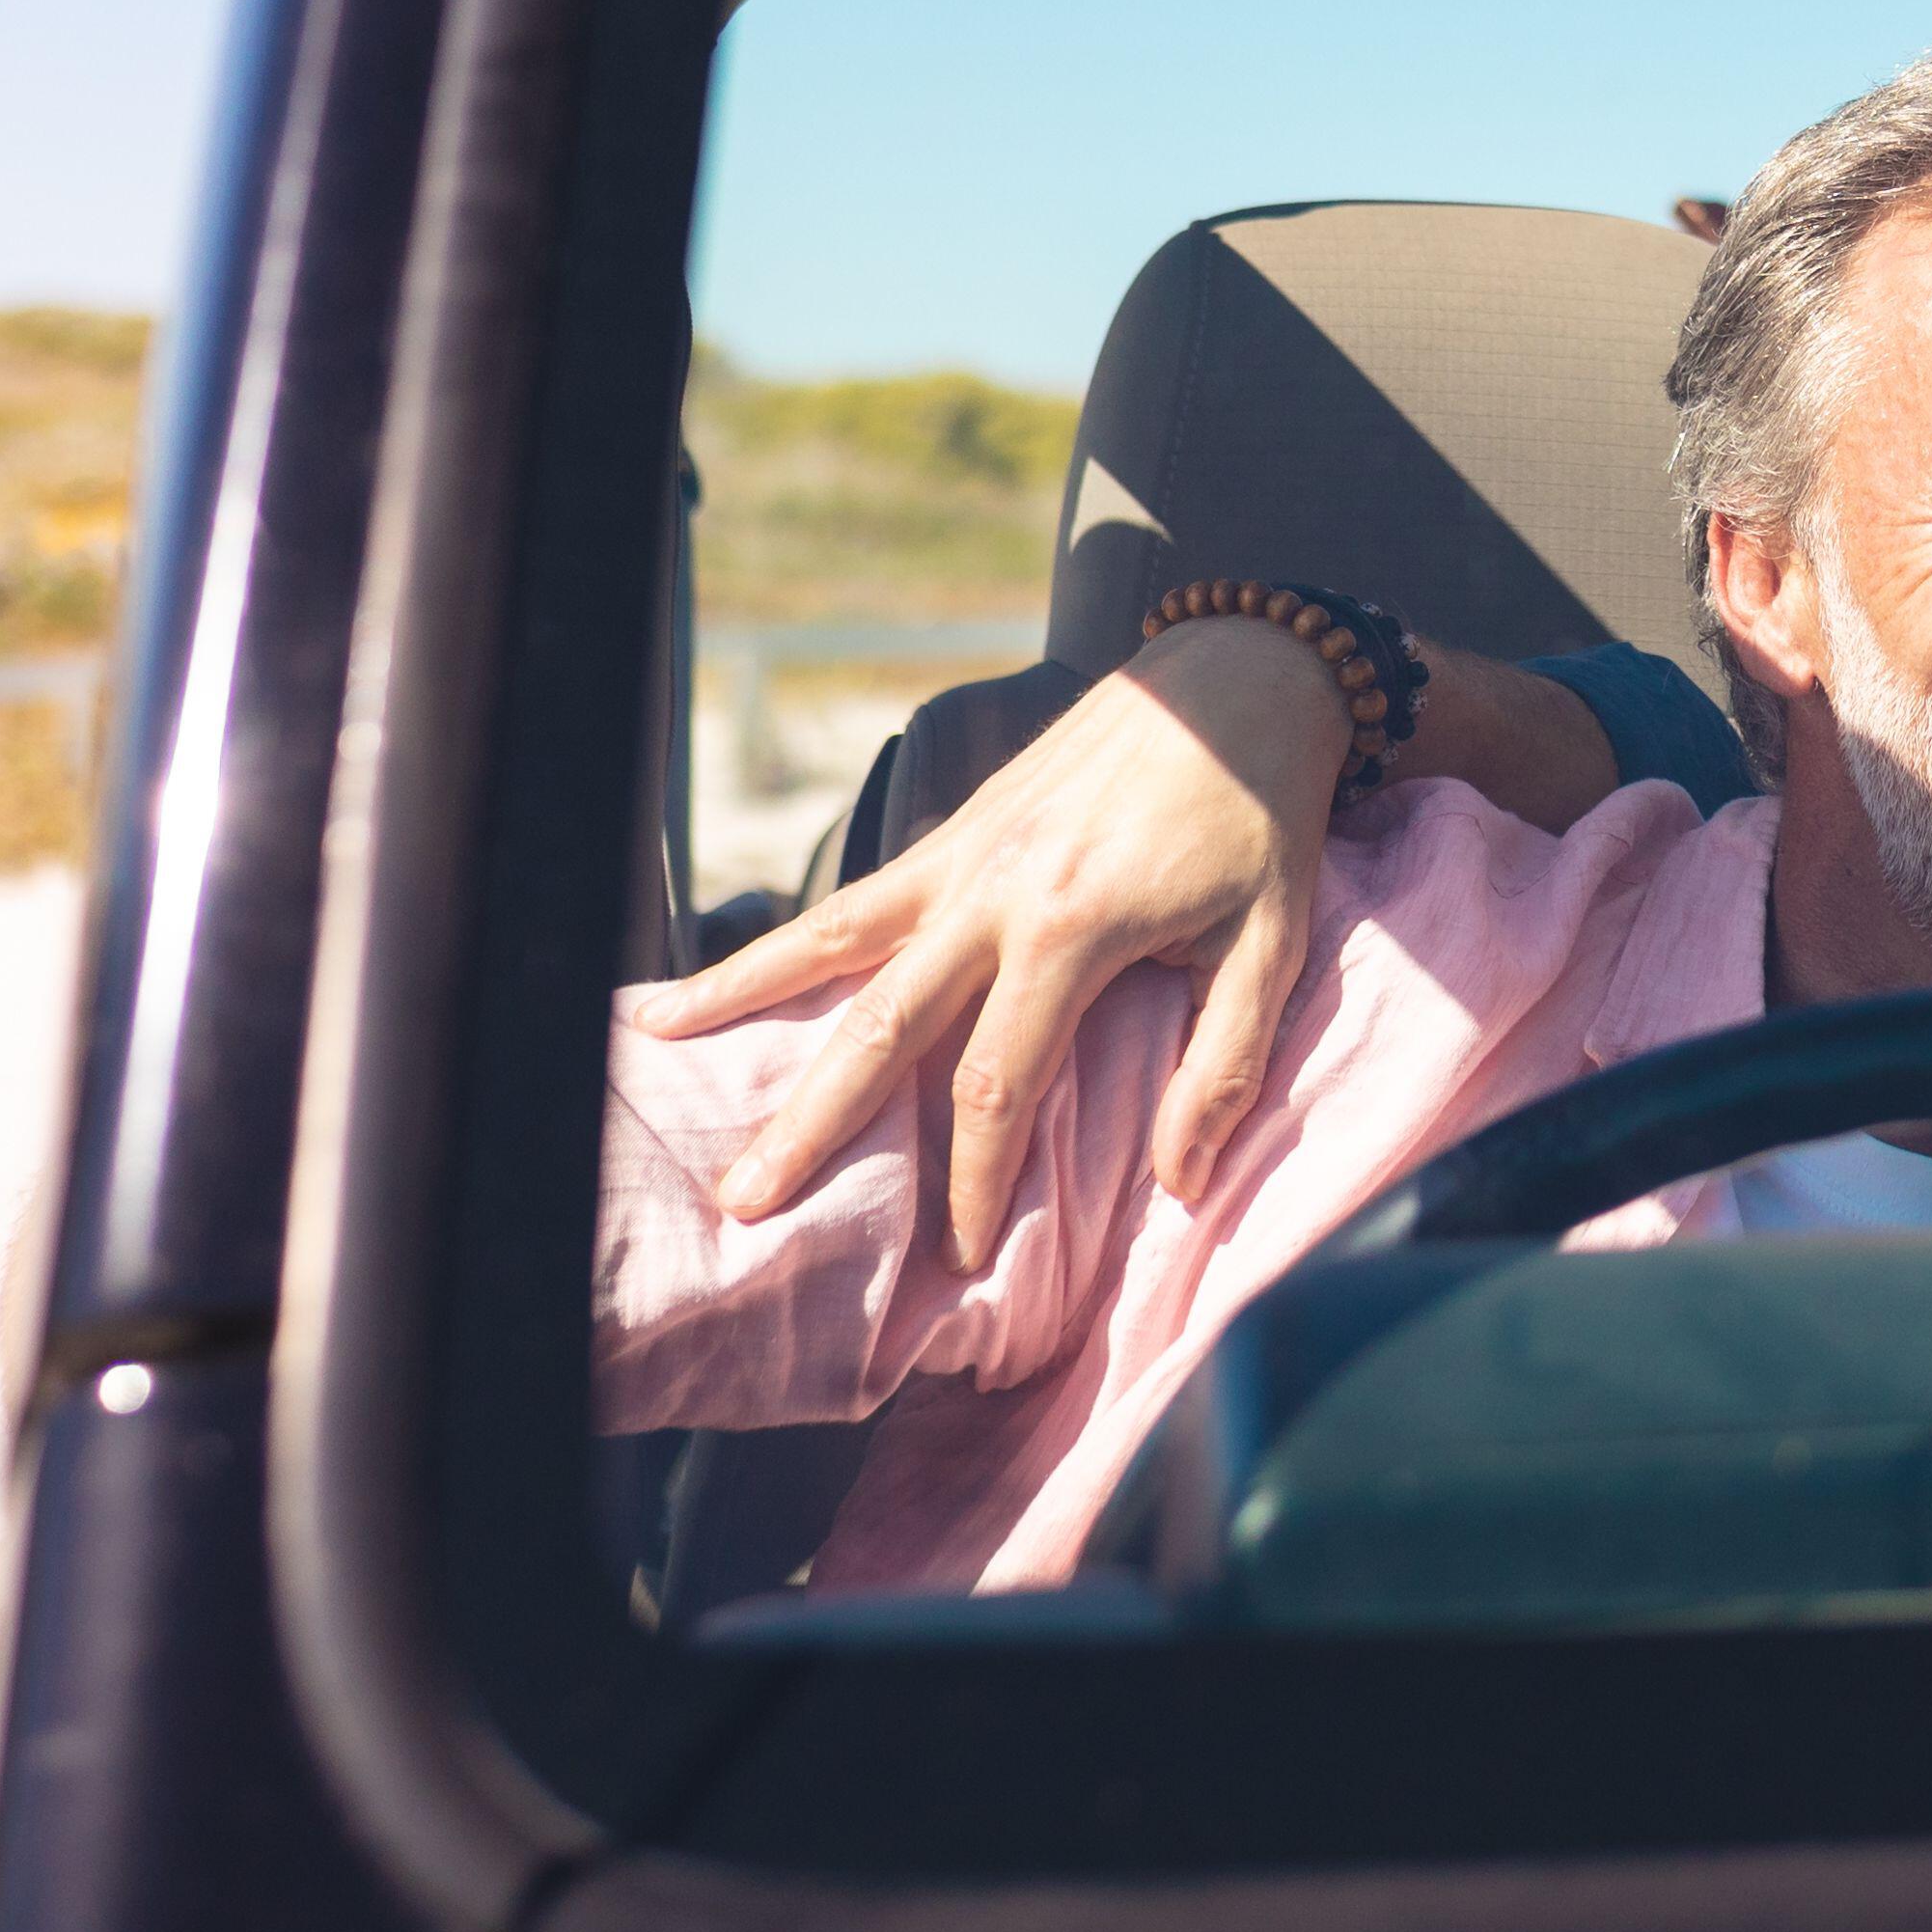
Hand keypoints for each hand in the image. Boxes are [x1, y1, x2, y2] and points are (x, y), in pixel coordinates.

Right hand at [626, 614, 1349, 1266]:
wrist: (1236, 675)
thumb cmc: (1262, 816)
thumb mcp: (1273, 942)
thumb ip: (1223, 1064)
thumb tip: (1180, 1181)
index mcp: (1069, 929)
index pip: (997, 1088)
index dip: (976, 1183)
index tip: (962, 1256)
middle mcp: (992, 893)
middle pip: (880, 1029)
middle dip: (812, 1124)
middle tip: (744, 1201)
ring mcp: (960, 855)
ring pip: (831, 943)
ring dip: (743, 999)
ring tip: (658, 1044)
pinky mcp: (953, 830)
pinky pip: (854, 901)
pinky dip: (784, 942)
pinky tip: (726, 973)